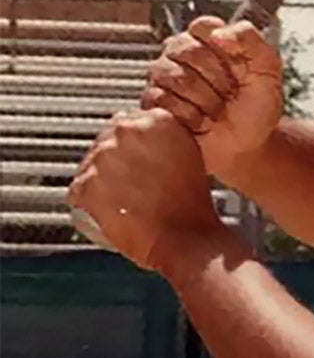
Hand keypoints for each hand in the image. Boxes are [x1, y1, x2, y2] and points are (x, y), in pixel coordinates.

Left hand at [69, 110, 222, 271]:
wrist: (184, 238)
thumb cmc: (192, 205)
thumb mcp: (191, 154)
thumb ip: (168, 137)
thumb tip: (151, 137)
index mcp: (155, 120)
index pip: (128, 122)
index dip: (132, 146)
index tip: (137, 161)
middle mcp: (126, 132)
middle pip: (107, 141)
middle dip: (115, 162)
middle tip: (132, 185)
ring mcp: (102, 158)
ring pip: (91, 166)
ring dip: (101, 181)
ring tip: (124, 202)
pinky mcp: (86, 186)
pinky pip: (77, 191)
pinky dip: (88, 203)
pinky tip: (109, 213)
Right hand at [142, 16, 282, 182]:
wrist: (247, 147)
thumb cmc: (256, 109)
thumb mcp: (267, 70)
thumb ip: (250, 40)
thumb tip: (219, 33)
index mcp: (211, 41)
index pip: (203, 26)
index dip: (221, 47)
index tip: (238, 65)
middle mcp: (184, 54)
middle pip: (186, 49)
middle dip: (216, 78)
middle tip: (229, 94)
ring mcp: (166, 77)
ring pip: (173, 75)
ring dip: (204, 99)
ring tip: (216, 110)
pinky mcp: (155, 103)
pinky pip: (161, 99)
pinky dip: (189, 115)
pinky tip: (201, 122)